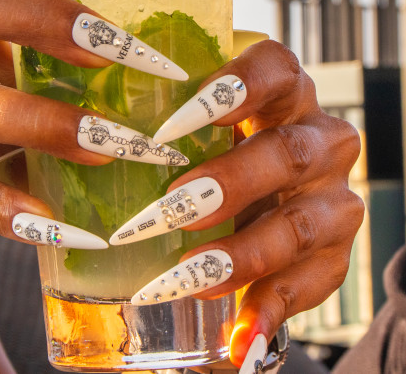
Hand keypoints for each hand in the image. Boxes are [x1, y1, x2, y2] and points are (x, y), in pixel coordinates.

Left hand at [123, 41, 363, 368]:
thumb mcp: (189, 122)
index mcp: (283, 92)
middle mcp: (319, 138)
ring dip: (242, 253)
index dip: (238, 88)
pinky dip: (270, 309)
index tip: (177, 119)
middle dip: (230, 183)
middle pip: (288, 152)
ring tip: (189, 277)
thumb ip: (152, 110)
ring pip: (301, 224)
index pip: (277, 68)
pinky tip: (238, 336)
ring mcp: (332, 197)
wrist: (261, 198)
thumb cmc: (207, 147)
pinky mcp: (334, 253)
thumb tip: (71, 116)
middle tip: (172, 208)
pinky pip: (310, 284)